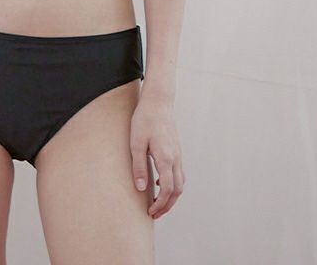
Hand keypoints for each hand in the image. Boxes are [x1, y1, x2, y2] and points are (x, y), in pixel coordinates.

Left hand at [129, 96, 183, 219]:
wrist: (158, 101)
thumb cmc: (145, 119)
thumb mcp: (136, 143)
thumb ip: (139, 166)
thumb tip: (141, 188)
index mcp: (166, 158)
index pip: (167, 190)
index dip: (160, 204)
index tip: (150, 212)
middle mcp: (175, 158)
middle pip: (177, 190)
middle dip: (167, 205)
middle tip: (154, 214)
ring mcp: (178, 154)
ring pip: (180, 183)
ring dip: (171, 196)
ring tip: (157, 202)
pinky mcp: (176, 150)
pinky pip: (178, 173)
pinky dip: (172, 184)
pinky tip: (158, 183)